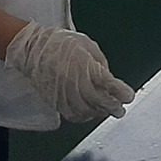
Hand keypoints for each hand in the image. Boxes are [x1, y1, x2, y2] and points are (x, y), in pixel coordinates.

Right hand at [5, 23, 133, 122]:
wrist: (32, 50)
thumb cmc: (60, 44)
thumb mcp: (87, 45)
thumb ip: (99, 63)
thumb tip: (108, 78)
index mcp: (83, 64)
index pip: (107, 82)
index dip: (120, 91)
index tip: (129, 95)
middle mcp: (73, 81)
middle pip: (98, 100)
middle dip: (112, 106)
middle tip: (120, 110)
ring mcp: (63, 93)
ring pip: (86, 110)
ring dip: (99, 112)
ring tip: (106, 112)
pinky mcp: (54, 100)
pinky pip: (72, 114)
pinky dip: (83, 116)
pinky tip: (89, 113)